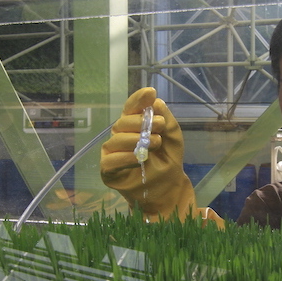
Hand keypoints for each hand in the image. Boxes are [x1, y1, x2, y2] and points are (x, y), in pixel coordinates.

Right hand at [101, 87, 196, 220]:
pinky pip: (111, 160)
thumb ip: (166, 119)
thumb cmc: (168, 159)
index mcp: (133, 125)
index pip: (131, 108)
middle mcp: (120, 135)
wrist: (169, 187)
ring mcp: (112, 152)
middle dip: (142, 121)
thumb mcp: (173, 136)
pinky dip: (125, 157)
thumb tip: (155, 101)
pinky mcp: (108, 170)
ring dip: (137, 139)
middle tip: (160, 125)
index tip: (150, 93)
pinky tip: (140, 157)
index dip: (138, 99)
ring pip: (117, 139)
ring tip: (156, 142)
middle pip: (123, 122)